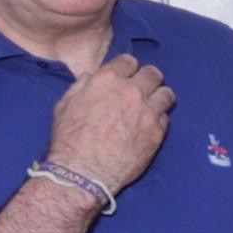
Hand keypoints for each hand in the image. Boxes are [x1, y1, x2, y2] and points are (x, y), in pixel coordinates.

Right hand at [49, 52, 171, 189]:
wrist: (83, 170)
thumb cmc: (69, 138)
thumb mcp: (65, 104)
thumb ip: (82, 86)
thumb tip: (92, 77)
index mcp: (108, 79)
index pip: (129, 61)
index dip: (128, 69)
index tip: (127, 77)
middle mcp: (132, 91)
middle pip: (153, 74)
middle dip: (148, 79)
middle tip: (144, 90)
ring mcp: (147, 112)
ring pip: (166, 94)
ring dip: (159, 98)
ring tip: (153, 106)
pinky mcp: (157, 132)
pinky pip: (166, 118)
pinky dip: (159, 120)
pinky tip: (149, 126)